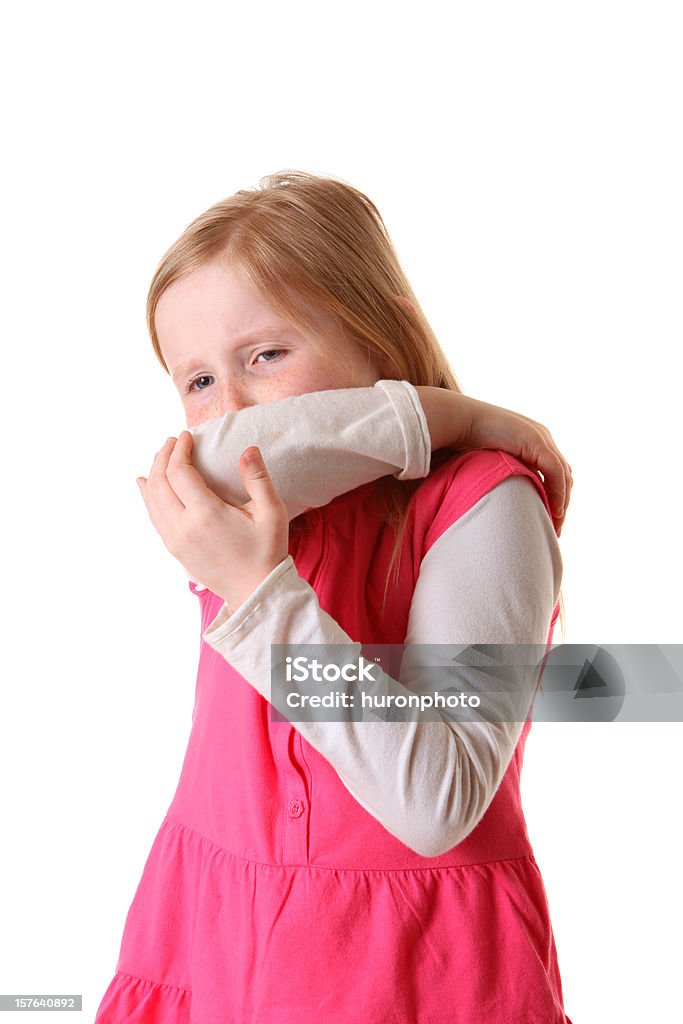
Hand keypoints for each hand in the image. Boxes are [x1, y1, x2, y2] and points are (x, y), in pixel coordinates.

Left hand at [136, 432, 289, 609]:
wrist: (255, 592)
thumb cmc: (267, 552)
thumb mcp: (272, 513)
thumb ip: (258, 479)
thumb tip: (248, 449)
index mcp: (206, 515)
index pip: (179, 472)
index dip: (180, 450)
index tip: (187, 436)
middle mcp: (183, 527)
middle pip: (159, 482)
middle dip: (163, 457)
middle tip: (173, 441)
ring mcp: (175, 540)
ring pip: (152, 500)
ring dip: (153, 473)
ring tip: (162, 456)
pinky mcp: (174, 550)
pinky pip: (153, 516)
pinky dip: (147, 496)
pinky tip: (146, 484)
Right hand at [415, 387, 572, 536]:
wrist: (460, 420)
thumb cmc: (466, 440)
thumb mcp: (492, 460)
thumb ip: (503, 473)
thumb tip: (500, 498)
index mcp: (534, 440)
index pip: (555, 471)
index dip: (556, 496)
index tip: (550, 519)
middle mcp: (543, 437)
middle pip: (564, 475)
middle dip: (562, 503)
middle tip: (556, 528)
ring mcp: (542, 438)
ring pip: (564, 476)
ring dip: (562, 503)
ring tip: (556, 525)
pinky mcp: (536, 443)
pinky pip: (555, 473)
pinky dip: (557, 493)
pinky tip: (555, 511)